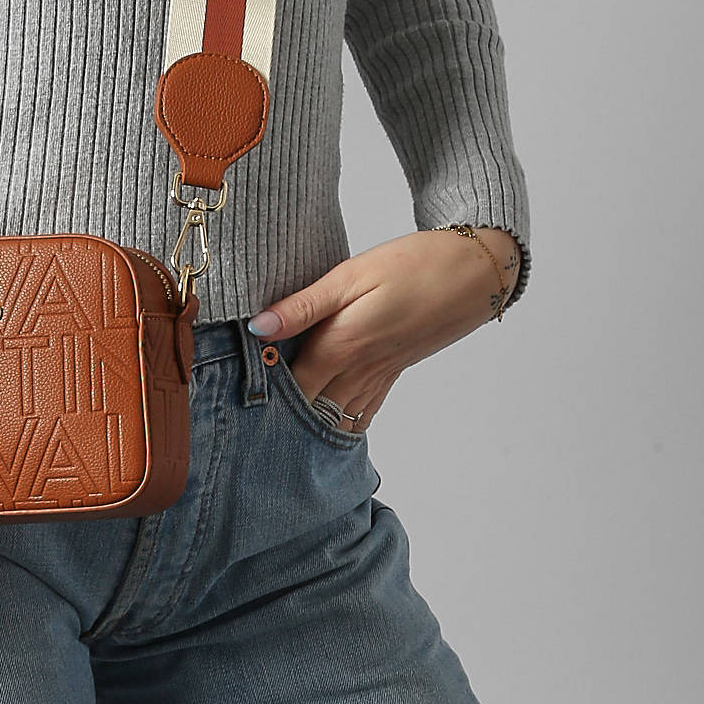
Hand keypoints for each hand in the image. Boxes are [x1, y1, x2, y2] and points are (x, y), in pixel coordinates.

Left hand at [246, 227, 521, 431]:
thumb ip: (303, 305)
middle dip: (278, 420)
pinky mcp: (395, 370)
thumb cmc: (413, 265)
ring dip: (308, 427)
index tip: (228, 403)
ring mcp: (380, 374)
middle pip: (309, 407)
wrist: (475, 272)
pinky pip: (363, 410)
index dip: (257, 395)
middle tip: (243, 432)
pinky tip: (327, 429)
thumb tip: (257, 327)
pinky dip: (342, 423)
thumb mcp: (351, 275)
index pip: (288, 384)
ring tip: (274, 439)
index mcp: (341, 345)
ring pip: (336, 415)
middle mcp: (359, 369)